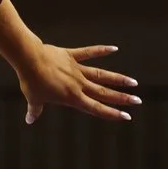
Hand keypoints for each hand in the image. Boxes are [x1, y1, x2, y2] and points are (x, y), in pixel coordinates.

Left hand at [14, 43, 139, 124]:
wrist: (29, 60)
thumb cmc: (31, 82)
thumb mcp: (33, 99)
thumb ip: (35, 110)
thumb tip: (29, 119)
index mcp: (72, 98)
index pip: (96, 108)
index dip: (112, 113)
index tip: (126, 116)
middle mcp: (79, 84)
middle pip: (104, 92)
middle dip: (122, 98)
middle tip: (138, 100)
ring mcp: (77, 69)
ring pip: (102, 75)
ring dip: (118, 78)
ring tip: (133, 82)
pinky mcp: (72, 56)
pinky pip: (89, 53)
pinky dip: (101, 50)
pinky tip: (114, 48)